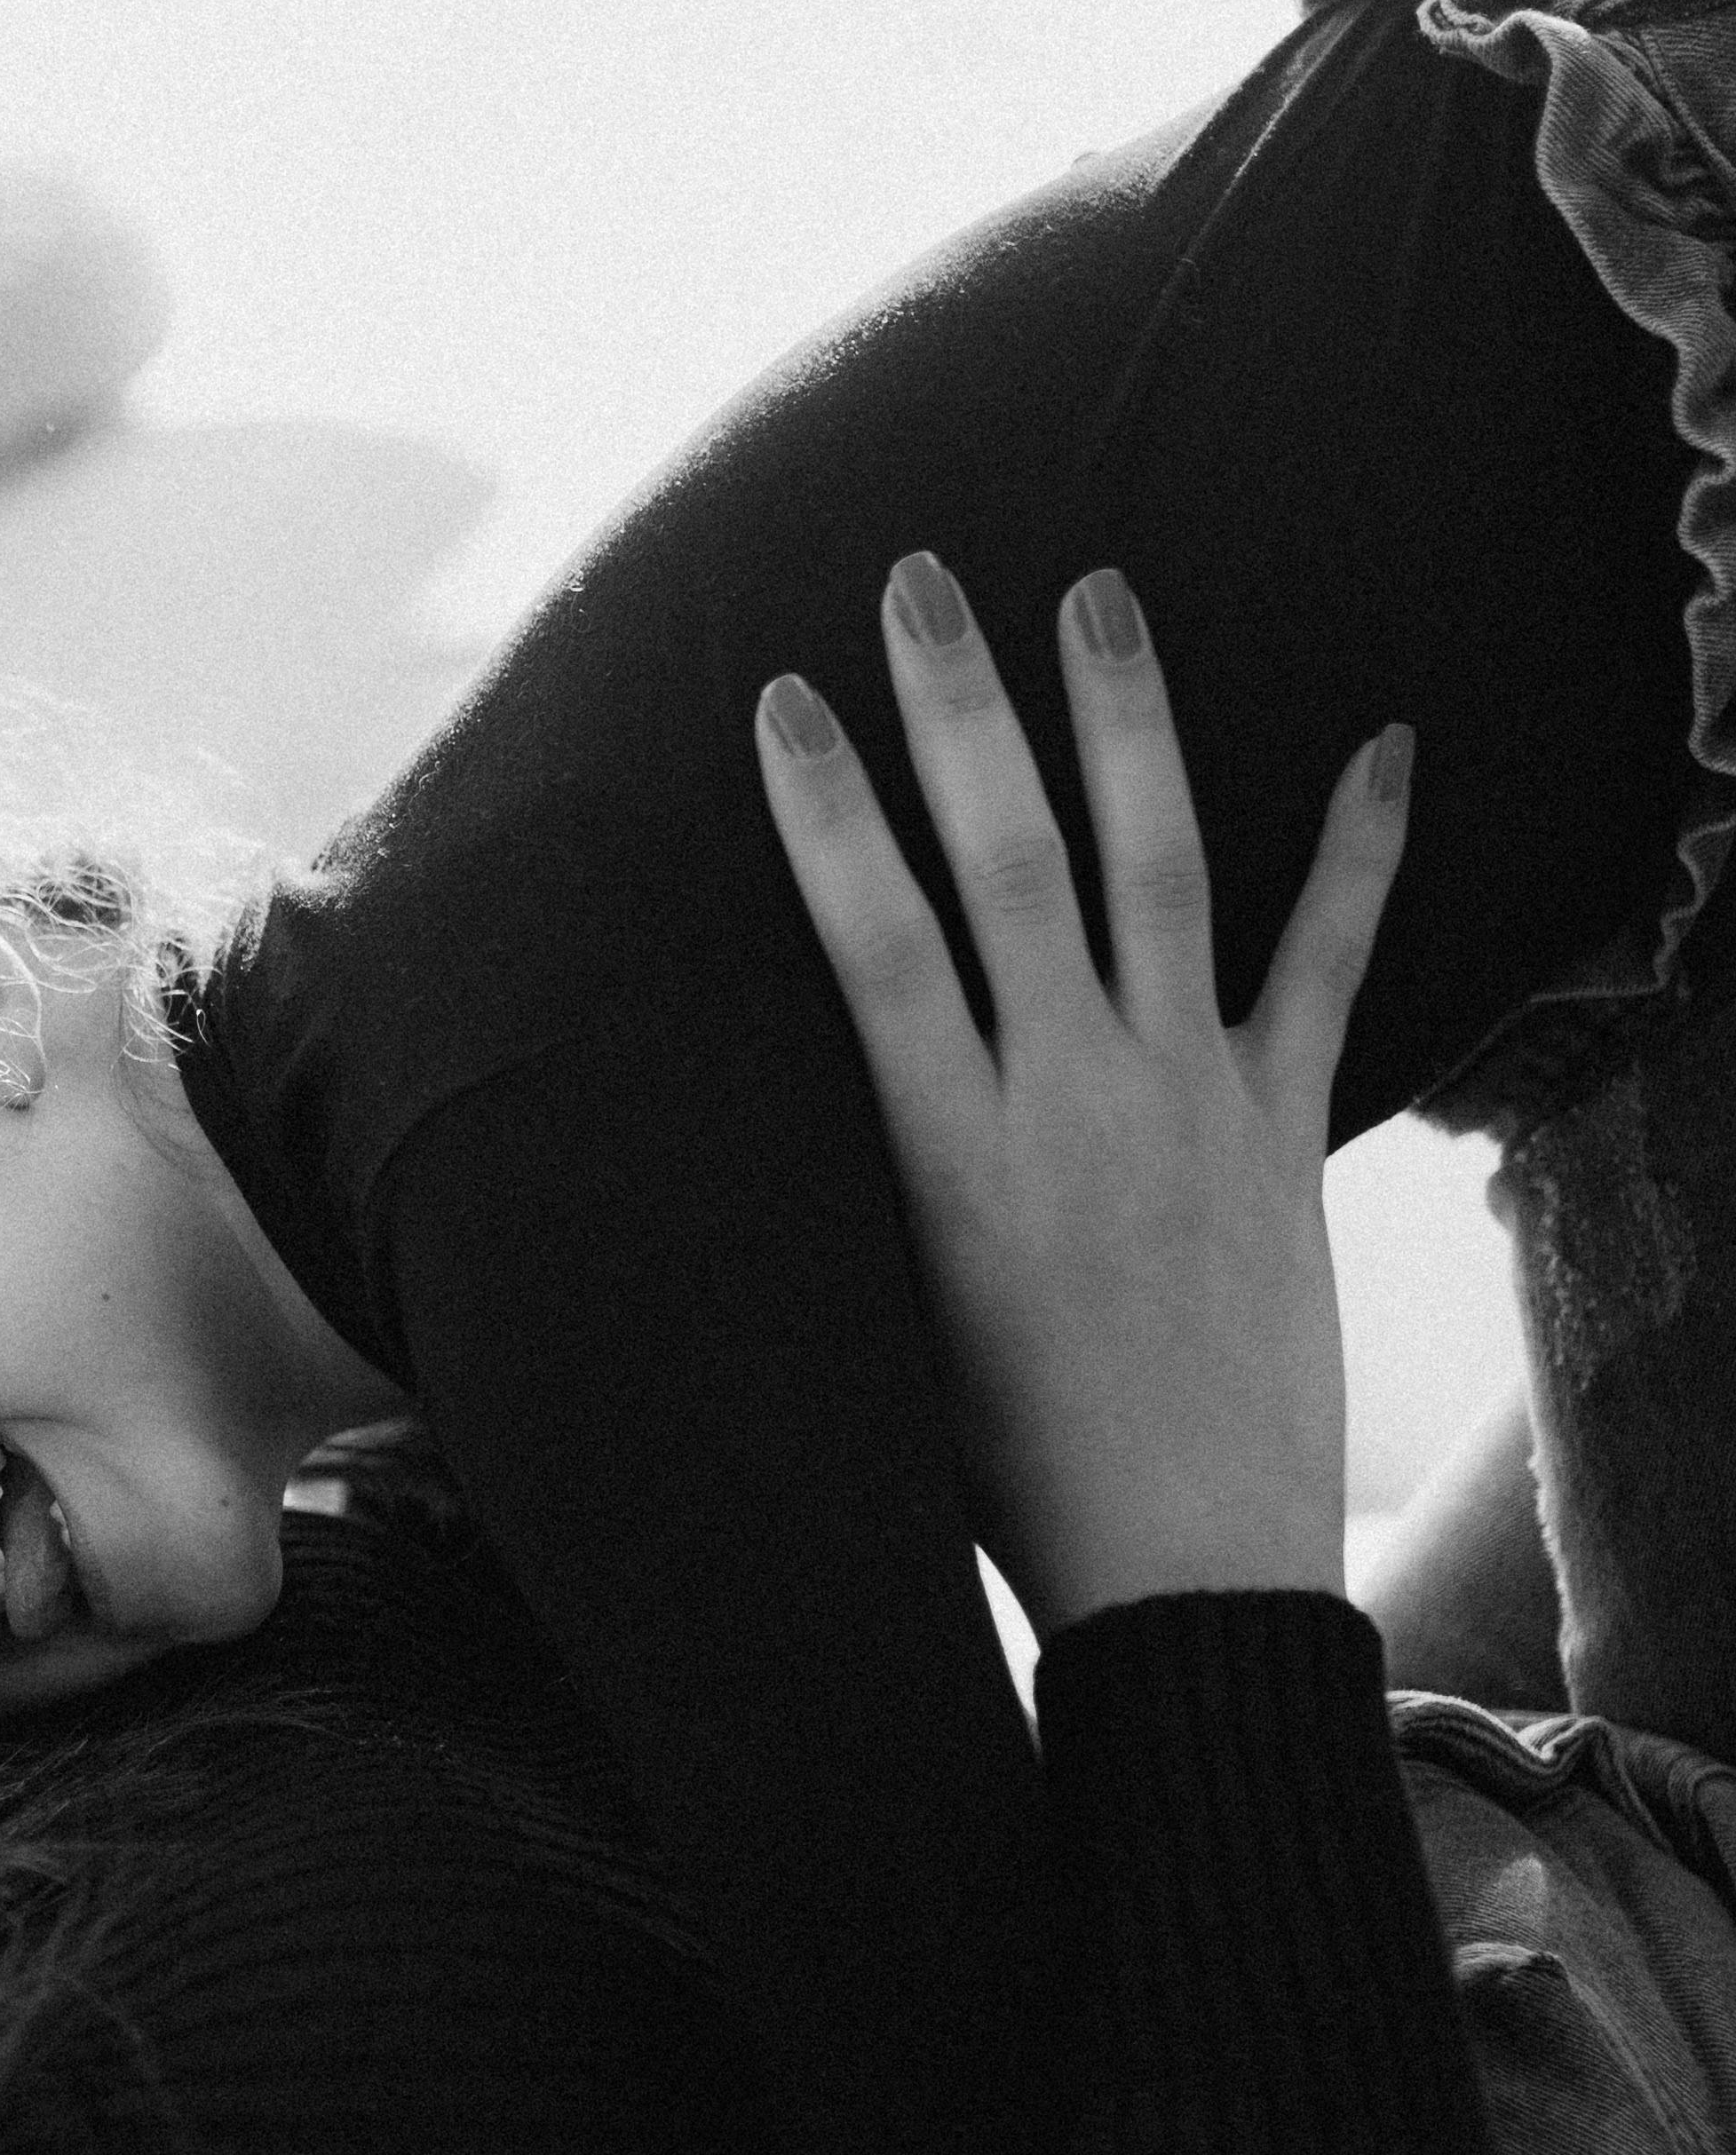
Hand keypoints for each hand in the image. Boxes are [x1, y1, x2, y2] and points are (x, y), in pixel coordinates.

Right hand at [753, 556, 1409, 1636]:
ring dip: (1125, 721)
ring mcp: (1186, 1104)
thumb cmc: (999, 1477)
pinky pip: (1325, 965)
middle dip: (957, 709)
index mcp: (945, 1156)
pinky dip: (1358, 848)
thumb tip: (770, 1099)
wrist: (1182, 1574)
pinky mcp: (1283, 1133)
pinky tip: (1383, 739)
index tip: (784, 696)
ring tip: (1098, 593)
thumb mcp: (885, 1327)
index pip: (871, 939)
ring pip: (1156, 870)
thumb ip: (853, 1199)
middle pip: (1003, 862)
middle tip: (924, 581)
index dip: (823, 810)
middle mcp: (1066, 1101)